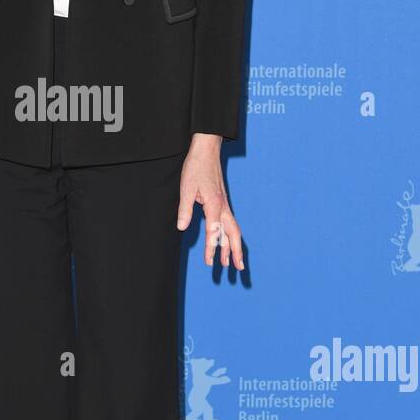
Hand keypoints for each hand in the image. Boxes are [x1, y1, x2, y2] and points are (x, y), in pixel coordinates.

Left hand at [177, 133, 243, 269]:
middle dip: (236, 252)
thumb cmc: (196, 167)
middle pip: (233, 233)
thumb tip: (182, 227)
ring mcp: (224, 205)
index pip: (214, 231)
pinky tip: (227, 243)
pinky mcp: (222, 203)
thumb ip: (185, 209)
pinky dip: (229, 236)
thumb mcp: (186, 188)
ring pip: (233, 230)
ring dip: (233, 246)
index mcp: (215, 204)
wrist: (206, 151)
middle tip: (237, 269)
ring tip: (232, 263)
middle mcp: (223, 207)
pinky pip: (229, 223)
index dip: (211, 247)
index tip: (209, 262)